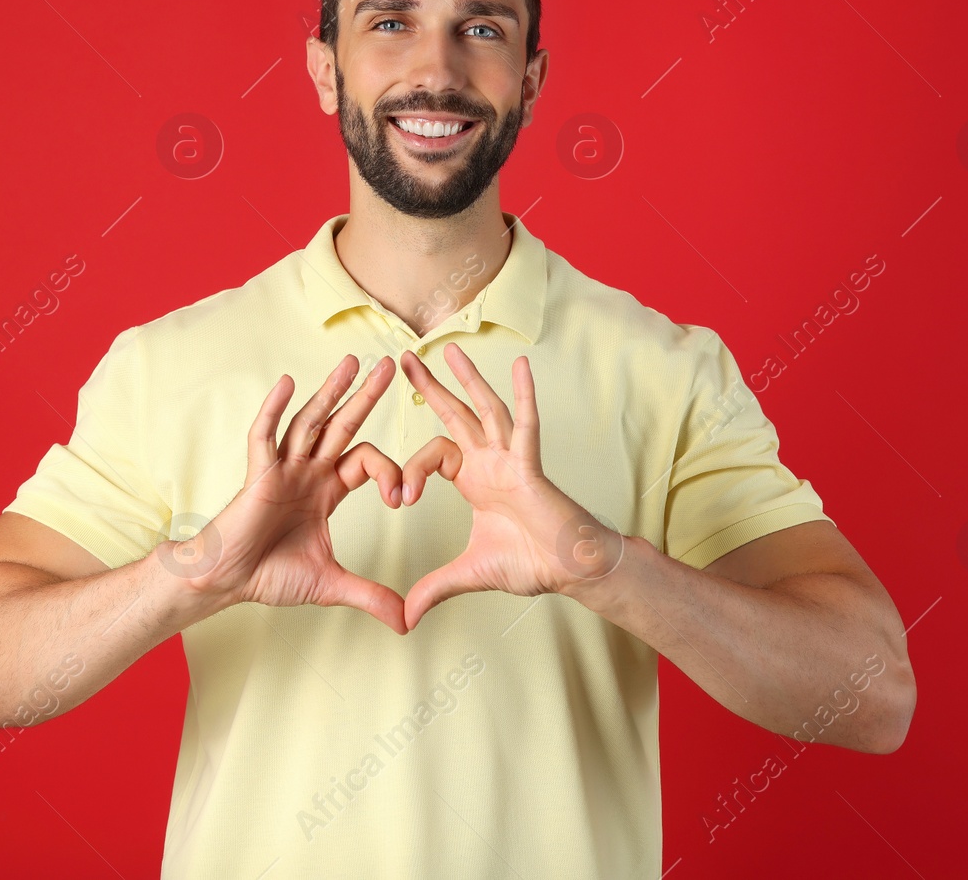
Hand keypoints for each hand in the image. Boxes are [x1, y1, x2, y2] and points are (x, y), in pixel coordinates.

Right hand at [170, 354, 457, 633]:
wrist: (228, 582)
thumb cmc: (270, 575)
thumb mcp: (330, 584)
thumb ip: (370, 596)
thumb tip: (407, 622)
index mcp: (326, 489)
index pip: (365, 462)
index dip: (389, 473)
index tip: (402, 499)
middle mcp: (307, 471)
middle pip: (342, 425)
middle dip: (366, 397)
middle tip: (391, 367)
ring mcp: (282, 469)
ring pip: (310, 421)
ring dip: (331, 391)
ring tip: (351, 360)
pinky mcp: (258, 474)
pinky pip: (265, 436)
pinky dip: (275, 410)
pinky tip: (287, 382)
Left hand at [398, 344, 622, 629]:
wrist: (569, 571)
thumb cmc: (530, 563)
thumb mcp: (469, 574)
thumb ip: (435, 588)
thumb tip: (404, 618)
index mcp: (475, 479)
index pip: (433, 457)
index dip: (410, 471)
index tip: (398, 499)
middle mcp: (491, 461)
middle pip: (454, 415)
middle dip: (430, 387)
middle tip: (403, 359)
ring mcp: (512, 459)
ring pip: (486, 410)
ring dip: (467, 379)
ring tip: (447, 348)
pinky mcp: (531, 465)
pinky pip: (526, 425)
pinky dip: (524, 395)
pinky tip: (520, 366)